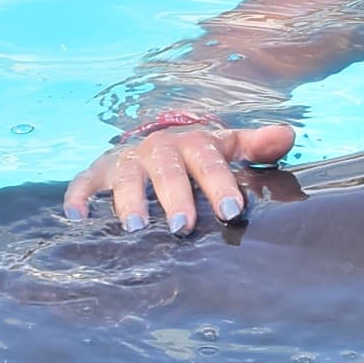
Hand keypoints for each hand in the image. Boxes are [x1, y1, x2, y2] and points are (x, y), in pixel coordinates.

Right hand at [65, 122, 296, 233]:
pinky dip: (78, 197)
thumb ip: (258, 144)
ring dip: (129, 200)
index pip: (210, 163)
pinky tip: (76, 218)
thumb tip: (287, 134)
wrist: (158, 144)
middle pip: (167, 171)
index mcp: (194, 144)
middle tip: (182, 228)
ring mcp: (127, 161)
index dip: (220, 186)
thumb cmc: (199, 156)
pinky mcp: (98, 172)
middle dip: (174, 198)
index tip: (232, 213)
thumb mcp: (228, 147)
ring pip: (125, 177)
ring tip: (134, 228)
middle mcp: (159, 149)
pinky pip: (83, 182)